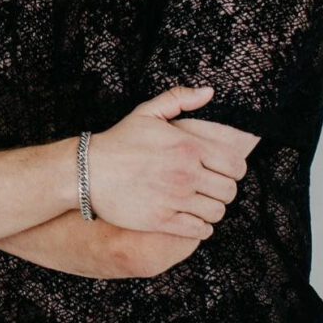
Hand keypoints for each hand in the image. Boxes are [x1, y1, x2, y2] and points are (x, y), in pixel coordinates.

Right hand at [88, 86, 248, 238]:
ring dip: (211, 208)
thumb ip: (179, 98)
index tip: (220, 170)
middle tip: (208, 186)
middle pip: (229, 191)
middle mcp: (185, 174)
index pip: (235, 165)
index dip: (233, 169)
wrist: (87, 171)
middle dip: (222, 189)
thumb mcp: (146, 112)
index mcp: (187, 147)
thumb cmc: (118, 141)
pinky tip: (189, 217)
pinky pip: (200, 230)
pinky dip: (200, 227)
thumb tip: (210, 92)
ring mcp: (175, 199)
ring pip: (217, 212)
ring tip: (198, 202)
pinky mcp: (163, 220)